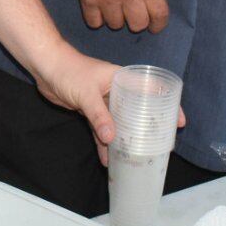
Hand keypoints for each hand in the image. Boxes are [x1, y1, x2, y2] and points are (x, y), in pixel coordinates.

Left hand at [34, 50, 186, 166]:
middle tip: (159, 148)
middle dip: (148, 129)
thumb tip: (112, 139)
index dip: (168, 105)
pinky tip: (108, 160)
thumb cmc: (69, 71)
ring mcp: (104, 102)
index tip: (179, 122)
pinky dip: (104, 144)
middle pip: (138, 112)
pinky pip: (102, 130)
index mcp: (122, 79)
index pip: (152, 91)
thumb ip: (100, 116)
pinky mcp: (90, 111)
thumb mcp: (87, 94)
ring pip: (120, 124)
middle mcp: (117, 91)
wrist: (45, 66)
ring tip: (136, 160)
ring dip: (126, 140)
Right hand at [66, 0, 168, 32]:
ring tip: (113, 6)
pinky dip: (98, 18)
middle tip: (132, 13)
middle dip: (137, 21)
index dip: (158, 24)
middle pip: (138, 25)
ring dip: (116, 18)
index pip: (159, 15)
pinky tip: (99, 8)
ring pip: (116, 25)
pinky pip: (95, 22)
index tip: (155, 26)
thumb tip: (148, 4)